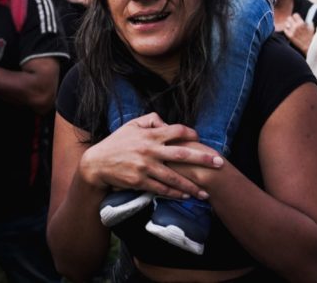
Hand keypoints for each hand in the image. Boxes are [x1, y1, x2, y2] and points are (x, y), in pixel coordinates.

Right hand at [78, 112, 222, 199]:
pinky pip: (161, 189)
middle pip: (182, 154)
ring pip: (174, 177)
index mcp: (150, 135)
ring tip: (205, 192)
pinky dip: (175, 193)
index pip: (176, 131)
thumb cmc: (116, 142)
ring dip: (192, 185)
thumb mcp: (131, 125)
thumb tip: (166, 122)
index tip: (200, 138)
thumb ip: (150, 120)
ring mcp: (145, 167)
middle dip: (203, 159)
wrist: (97, 163)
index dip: (190, 133)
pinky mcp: (140, 181)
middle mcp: (150, 150)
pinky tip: (186, 196)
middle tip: (219, 164)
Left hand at [282, 14, 314, 54]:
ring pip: (286, 23)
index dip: (296, 17)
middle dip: (291, 20)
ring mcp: (292, 31)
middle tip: (293, 23)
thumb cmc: (310, 37)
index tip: (296, 19)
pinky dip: (287, 30)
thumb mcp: (311, 28)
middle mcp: (296, 26)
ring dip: (288, 25)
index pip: (295, 15)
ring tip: (291, 28)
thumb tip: (305, 19)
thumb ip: (308, 22)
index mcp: (301, 23)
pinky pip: (285, 29)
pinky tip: (290, 32)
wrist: (308, 46)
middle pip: (289, 18)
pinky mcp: (289, 36)